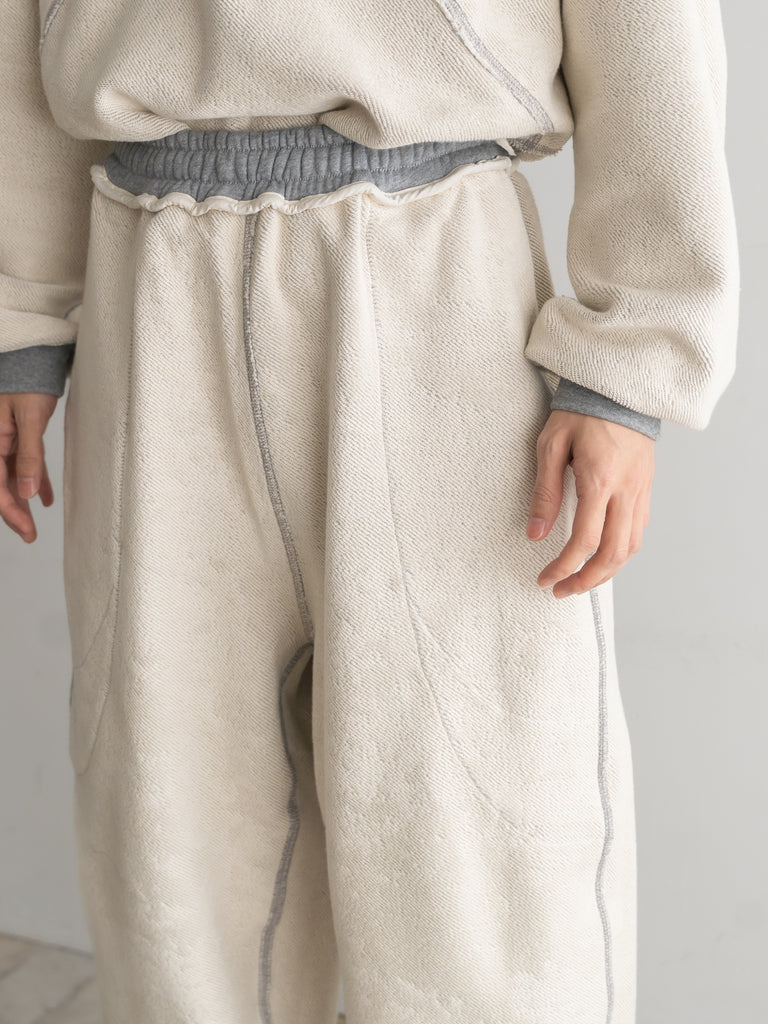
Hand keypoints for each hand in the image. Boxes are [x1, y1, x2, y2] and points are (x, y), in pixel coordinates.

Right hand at [0, 392, 58, 542]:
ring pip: (12, 478)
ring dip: (23, 500)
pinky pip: (23, 464)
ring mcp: (4, 441)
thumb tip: (27, 492)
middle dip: (14, 513)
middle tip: (30, 536)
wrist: (29, 357)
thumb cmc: (27, 382)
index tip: (26, 530)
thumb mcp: (30, 419)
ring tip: (33, 525)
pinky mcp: (17, 436)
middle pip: (1, 486)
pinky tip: (44, 499)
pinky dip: (34, 481)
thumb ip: (28, 455)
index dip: (10, 511)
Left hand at [526, 410, 654, 597]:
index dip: (564, 567)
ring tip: (580, 581)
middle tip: (561, 590)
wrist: (618, 389)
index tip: (545, 580)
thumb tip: (535, 534)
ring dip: (606, 572)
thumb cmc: (579, 413)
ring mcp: (641, 491)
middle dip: (586, 580)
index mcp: (599, 480)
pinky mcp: (646, 489)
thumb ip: (545, 492)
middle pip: (613, 554)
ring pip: (631, 548)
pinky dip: (621, 552)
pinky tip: (602, 556)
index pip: (585, 540)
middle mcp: (626, 490)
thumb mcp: (550, 446)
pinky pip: (639, 531)